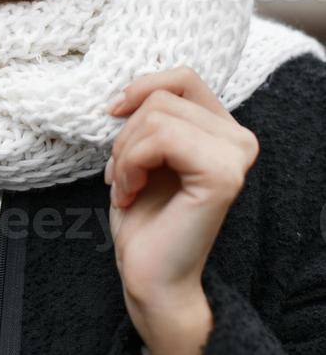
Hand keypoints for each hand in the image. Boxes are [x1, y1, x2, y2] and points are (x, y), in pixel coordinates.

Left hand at [104, 65, 259, 311]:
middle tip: (123, 174)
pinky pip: (160, 139)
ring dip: (126, 153)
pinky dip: (131, 163)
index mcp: (223, 130)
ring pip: (158, 116)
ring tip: (128, 186)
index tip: (114, 114)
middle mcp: (240, 139)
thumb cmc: (144, 218)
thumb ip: (151, 116)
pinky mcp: (222, 175)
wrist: (151, 276)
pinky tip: (132, 193)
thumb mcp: (142, 151)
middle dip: (127, 134)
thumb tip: (128, 91)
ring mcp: (235, 156)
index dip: (142, 88)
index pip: (184, 78)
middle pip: (163, 97)